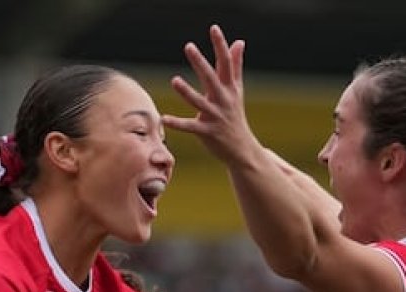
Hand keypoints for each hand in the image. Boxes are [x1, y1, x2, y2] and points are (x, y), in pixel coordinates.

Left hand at [163, 25, 258, 164]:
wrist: (242, 149)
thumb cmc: (235, 116)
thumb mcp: (236, 90)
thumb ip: (236, 65)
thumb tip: (239, 42)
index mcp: (230, 88)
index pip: (226, 63)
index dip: (220, 45)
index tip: (214, 29)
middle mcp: (224, 100)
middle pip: (212, 78)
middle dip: (200, 63)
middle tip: (189, 46)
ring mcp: (216, 116)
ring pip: (200, 102)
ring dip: (187, 92)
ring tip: (174, 80)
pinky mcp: (207, 132)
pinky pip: (190, 127)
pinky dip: (177, 123)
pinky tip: (163, 119)